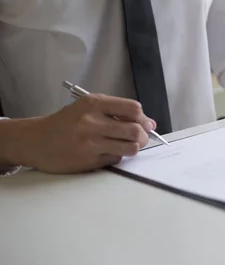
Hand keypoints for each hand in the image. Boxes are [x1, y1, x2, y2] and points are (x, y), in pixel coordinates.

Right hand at [15, 94, 154, 173]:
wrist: (35, 141)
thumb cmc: (65, 122)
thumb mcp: (88, 107)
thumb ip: (117, 111)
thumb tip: (149, 123)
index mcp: (94, 104)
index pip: (133, 108)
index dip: (143, 118)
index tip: (144, 123)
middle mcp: (92, 122)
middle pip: (135, 130)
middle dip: (144, 136)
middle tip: (141, 137)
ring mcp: (90, 143)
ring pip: (130, 147)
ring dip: (134, 147)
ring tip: (128, 145)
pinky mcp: (88, 161)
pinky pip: (116, 159)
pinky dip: (118, 156)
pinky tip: (108, 152)